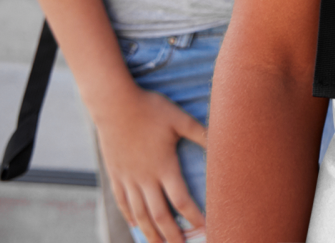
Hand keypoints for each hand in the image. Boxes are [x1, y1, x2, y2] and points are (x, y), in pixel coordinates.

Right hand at [93, 83, 207, 242]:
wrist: (114, 105)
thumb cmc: (151, 109)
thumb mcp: (180, 118)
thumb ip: (200, 132)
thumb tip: (221, 141)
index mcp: (164, 167)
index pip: (181, 200)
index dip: (193, 216)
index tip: (205, 227)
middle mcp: (145, 179)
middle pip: (160, 215)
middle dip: (172, 235)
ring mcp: (128, 179)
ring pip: (140, 215)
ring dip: (150, 233)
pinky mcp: (115, 175)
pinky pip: (123, 203)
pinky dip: (131, 217)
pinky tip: (137, 225)